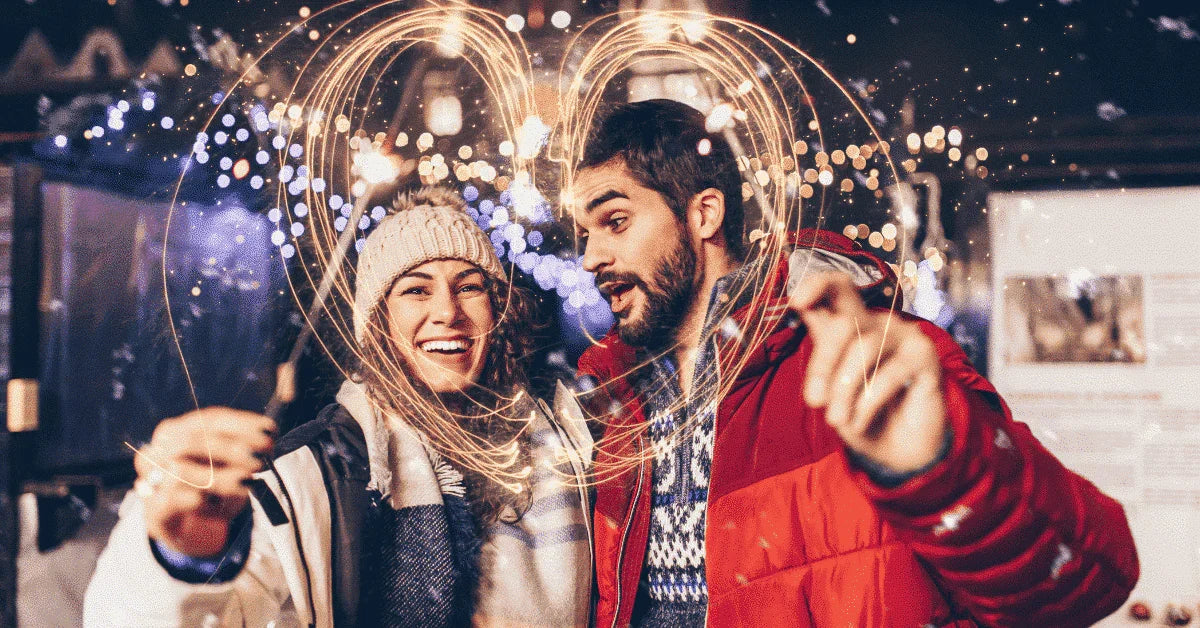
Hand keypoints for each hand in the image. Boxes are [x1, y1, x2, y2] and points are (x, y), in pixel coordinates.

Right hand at [134, 408, 275, 556]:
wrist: (181, 523)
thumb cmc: (209, 485)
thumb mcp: (227, 464)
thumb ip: (243, 450)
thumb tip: (267, 441)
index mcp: (179, 429)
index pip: (211, 419)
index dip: (242, 424)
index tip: (270, 431)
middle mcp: (160, 449)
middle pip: (193, 441)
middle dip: (232, 448)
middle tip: (261, 459)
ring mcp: (152, 478)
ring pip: (181, 471)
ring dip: (219, 476)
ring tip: (247, 482)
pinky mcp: (153, 509)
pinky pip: (171, 499)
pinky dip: (194, 499)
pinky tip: (214, 502)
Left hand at [790, 273, 947, 473]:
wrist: (899, 449)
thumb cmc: (861, 413)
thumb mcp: (832, 387)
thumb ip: (820, 359)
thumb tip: (802, 330)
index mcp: (851, 324)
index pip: (838, 287)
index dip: (817, 285)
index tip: (796, 302)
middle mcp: (878, 323)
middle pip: (843, 324)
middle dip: (823, 365)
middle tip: (814, 401)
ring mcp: (904, 336)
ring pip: (863, 348)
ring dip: (844, 390)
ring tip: (837, 420)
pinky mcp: (925, 355)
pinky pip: (890, 372)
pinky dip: (868, 401)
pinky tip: (859, 422)